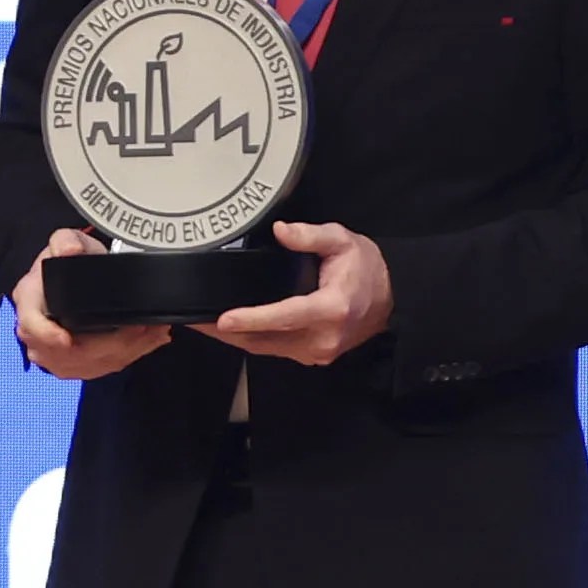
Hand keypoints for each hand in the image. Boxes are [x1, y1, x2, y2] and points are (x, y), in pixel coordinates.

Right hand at [12, 230, 166, 380]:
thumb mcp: (67, 241)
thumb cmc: (70, 260)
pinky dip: (127, 357)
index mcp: (29, 301)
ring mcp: (52, 352)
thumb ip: (65, 241)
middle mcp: (35, 332)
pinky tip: (147, 342)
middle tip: (142, 328)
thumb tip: (69, 249)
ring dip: (124, 352)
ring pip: (87, 365)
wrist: (74, 275)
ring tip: (152, 334)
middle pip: (66, 353)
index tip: (67, 340)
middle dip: (109, 345)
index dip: (47, 336)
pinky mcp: (71, 364)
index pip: (31, 324)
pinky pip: (98, 369)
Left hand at [203, 221, 391, 366]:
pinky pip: (275, 350)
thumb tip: (281, 231)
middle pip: (266, 338)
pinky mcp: (314, 356)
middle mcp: (324, 336)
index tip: (223, 319)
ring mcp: (319, 351)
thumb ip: (310, 235)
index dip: (252, 319)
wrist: (393, 297)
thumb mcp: (343, 240)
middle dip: (227, 331)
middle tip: (194, 320)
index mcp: (332, 308)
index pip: (285, 316)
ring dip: (235, 338)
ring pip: (266, 348)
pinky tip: (232, 330)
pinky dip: (252, 340)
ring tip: (203, 325)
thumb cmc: (366, 269)